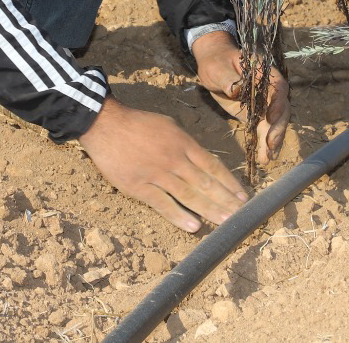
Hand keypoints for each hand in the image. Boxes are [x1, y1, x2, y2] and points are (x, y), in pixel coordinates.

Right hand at [77, 97, 247, 232]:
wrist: (105, 124)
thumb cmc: (137, 123)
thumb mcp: (168, 125)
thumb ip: (185, 143)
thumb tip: (201, 160)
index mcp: (182, 143)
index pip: (212, 166)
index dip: (229, 183)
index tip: (243, 197)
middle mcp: (174, 159)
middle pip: (205, 183)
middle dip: (225, 201)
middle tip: (241, 216)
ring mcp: (156, 174)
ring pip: (188, 195)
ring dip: (208, 210)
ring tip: (225, 223)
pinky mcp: (138, 186)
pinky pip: (162, 203)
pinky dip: (179, 216)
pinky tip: (193, 226)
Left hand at [192, 31, 289, 165]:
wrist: (213, 66)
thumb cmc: (216, 62)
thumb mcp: (217, 68)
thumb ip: (227, 78)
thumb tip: (235, 91)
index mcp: (264, 72)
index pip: (278, 87)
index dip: (278, 102)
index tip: (270, 117)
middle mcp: (269, 89)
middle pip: (281, 109)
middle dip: (277, 128)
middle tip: (270, 145)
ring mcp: (265, 103)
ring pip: (275, 123)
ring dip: (273, 141)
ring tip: (267, 158)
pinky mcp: (257, 115)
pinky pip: (264, 130)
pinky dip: (265, 143)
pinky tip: (264, 158)